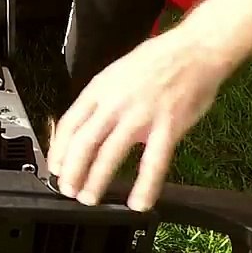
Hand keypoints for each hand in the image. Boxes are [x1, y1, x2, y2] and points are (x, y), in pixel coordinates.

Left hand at [46, 21, 242, 210]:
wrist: (196, 49)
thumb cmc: (158, 60)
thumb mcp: (118, 72)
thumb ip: (102, 99)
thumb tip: (86, 126)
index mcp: (100, 88)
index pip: (69, 123)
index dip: (59, 150)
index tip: (55, 167)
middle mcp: (115, 103)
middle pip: (83, 143)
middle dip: (72, 171)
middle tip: (68, 189)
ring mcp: (140, 116)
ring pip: (109, 154)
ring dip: (96, 180)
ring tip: (90, 198)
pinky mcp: (168, 127)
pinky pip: (153, 163)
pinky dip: (144, 186)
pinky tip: (138, 203)